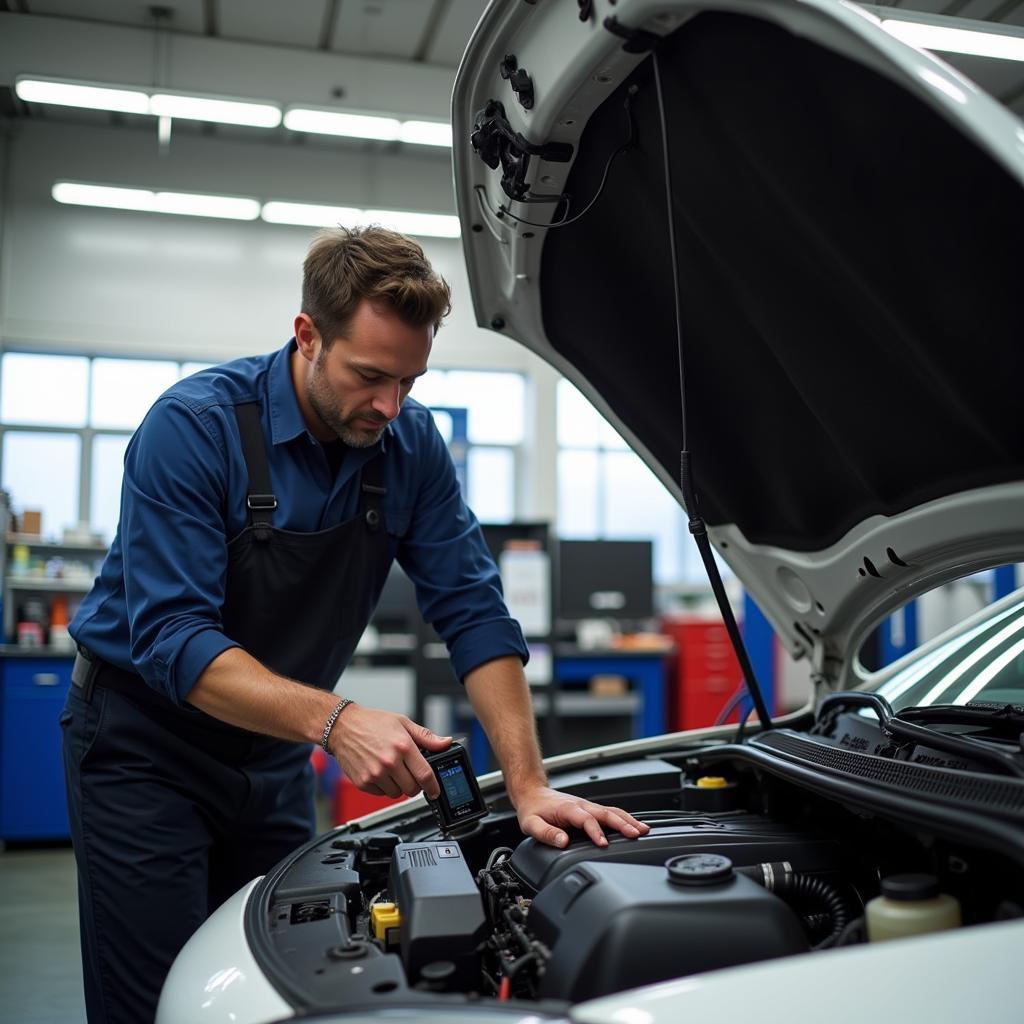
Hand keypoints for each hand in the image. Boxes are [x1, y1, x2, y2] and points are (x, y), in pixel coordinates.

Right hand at [329, 704, 450, 798]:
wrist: (342, 727)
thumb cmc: (372, 723)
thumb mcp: (403, 723)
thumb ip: (426, 736)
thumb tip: (445, 742)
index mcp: (403, 746)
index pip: (425, 775)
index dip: (433, 787)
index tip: (435, 791)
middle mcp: (389, 762)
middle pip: (412, 789)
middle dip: (415, 784)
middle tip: (410, 773)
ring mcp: (375, 774)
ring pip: (397, 793)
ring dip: (398, 786)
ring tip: (392, 769)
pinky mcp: (363, 782)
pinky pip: (381, 794)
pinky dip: (384, 787)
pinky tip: (380, 771)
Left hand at [513, 786, 650, 847]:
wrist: (532, 793)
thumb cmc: (533, 809)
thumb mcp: (531, 824)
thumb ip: (547, 833)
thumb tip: (563, 842)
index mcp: (568, 809)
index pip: (586, 820)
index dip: (595, 832)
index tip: (603, 844)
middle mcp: (581, 805)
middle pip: (606, 813)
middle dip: (622, 824)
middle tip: (637, 834)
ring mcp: (587, 806)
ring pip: (612, 811)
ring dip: (628, 820)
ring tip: (644, 830)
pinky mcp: (590, 809)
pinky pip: (611, 812)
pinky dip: (624, 818)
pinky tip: (634, 825)